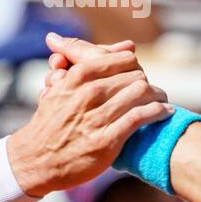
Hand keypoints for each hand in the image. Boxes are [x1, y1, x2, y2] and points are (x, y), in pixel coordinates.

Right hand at [7, 35, 170, 196]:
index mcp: (76, 77)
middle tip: (151, 89)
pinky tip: (165, 112)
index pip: (120, 59)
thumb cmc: (51, 121)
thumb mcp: (59, 86)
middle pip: (134, 75)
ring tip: (162, 99)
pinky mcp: (106, 140)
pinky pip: (140, 117)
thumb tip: (108, 41)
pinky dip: (157, 112)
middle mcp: (87, 94)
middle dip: (146, 81)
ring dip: (157, 95)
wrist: (36, 160)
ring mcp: (96, 118)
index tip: (136, 74)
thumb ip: (83, 62)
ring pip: (140, 93)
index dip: (133, 65)